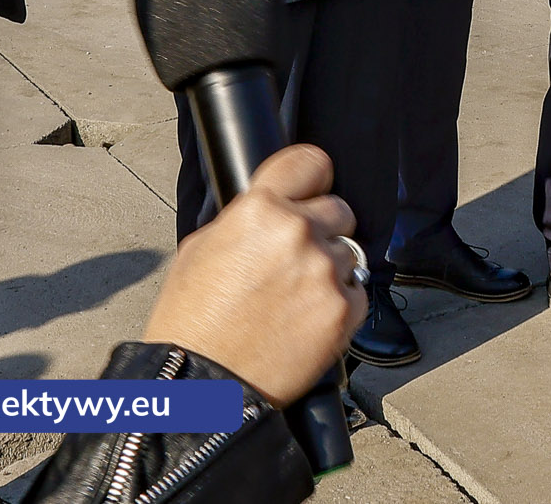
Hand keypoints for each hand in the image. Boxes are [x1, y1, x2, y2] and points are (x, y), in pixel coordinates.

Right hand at [142, 144, 365, 407]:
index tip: (313, 189)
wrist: (205, 387)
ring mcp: (325, 271)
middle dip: (322, 229)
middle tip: (294, 261)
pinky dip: (339, 303)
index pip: (311, 162)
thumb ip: (245, 219)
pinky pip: (357, 291)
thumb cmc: (193, 322)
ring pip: (349, 253)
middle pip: (338, 209)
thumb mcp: (200, 249)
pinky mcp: (345, 309)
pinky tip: (305, 320)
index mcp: (259, 210)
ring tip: (293, 299)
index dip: (312, 178)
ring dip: (329, 269)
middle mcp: (298, 233)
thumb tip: (274, 207)